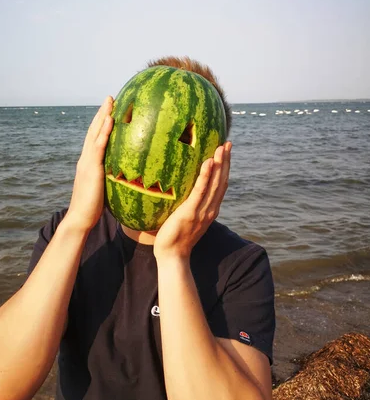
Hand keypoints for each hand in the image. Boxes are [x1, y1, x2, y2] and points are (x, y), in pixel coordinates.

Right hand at [64, 96, 113, 232]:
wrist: (80, 218)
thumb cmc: (93, 208)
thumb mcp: (104, 189)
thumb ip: (111, 179)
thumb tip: (125, 177)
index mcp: (89, 163)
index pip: (95, 138)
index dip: (101, 123)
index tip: (110, 110)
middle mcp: (86, 159)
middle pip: (93, 131)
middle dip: (102, 113)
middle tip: (110, 97)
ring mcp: (87, 162)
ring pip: (95, 134)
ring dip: (102, 116)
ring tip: (110, 101)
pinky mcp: (91, 168)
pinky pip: (98, 147)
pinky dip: (104, 132)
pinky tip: (110, 120)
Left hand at [154, 142, 231, 263]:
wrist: (172, 256)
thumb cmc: (174, 238)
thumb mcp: (184, 218)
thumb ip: (187, 205)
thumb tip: (177, 189)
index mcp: (210, 210)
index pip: (221, 185)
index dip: (225, 168)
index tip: (225, 152)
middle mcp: (210, 209)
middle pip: (222, 181)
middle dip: (226, 161)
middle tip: (227, 143)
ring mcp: (202, 211)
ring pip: (215, 184)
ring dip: (219, 164)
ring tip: (220, 148)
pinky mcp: (191, 212)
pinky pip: (200, 191)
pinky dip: (206, 176)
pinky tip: (208, 163)